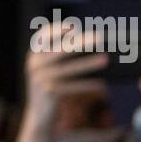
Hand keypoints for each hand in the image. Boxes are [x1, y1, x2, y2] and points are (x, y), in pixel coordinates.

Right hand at [15, 22, 108, 141]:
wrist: (39, 115)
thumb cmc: (53, 87)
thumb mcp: (54, 70)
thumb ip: (65, 57)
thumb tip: (96, 47)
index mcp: (34, 55)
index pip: (42, 36)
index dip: (57, 29)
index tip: (74, 26)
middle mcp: (33, 64)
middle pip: (59, 50)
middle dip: (80, 43)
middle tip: (99, 38)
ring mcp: (38, 79)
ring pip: (67, 69)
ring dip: (88, 63)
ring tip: (106, 59)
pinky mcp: (46, 92)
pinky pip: (70, 86)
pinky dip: (86, 84)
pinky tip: (101, 83)